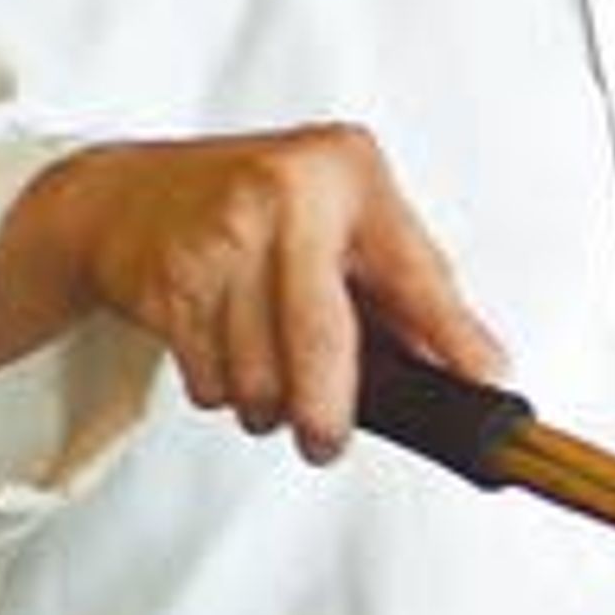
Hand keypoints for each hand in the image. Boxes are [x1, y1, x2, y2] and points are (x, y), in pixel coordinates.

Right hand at [0, 125, 509, 463]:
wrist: (127, 194)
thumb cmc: (257, 207)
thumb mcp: (342, 215)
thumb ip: (401, 285)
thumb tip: (462, 363)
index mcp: (348, 174)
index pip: (413, 272)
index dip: (452, 335)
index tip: (487, 380)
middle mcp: (288, 197)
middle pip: (321, 339)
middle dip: (328, 411)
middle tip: (327, 440)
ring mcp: (222, 238)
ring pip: (260, 375)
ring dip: (270, 405)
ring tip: (272, 380)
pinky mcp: (171, 281)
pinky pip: (211, 380)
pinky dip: (226, 392)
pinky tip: (227, 354)